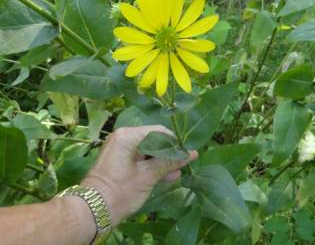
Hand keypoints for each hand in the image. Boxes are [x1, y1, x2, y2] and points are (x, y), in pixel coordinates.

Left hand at [81, 125, 196, 225]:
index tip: (187, 154)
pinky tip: (166, 175)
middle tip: (184, 163)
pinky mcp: (119, 159)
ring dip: (161, 161)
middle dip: (168, 153)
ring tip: (178, 172)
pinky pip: (139, 157)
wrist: (94, 211)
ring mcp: (119, 148)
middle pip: (152, 139)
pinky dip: (151, 165)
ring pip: (147, 150)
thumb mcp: (148, 176)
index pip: (158, 131)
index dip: (174, 142)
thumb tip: (192, 154)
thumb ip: (170, 163)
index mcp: (128, 135)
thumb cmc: (121, 191)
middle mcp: (123, 136)